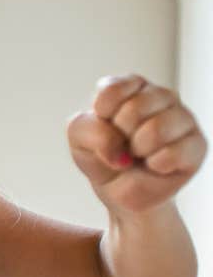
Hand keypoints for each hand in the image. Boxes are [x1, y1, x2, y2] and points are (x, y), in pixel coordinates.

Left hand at [68, 75, 205, 215]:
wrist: (120, 189)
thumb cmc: (102, 155)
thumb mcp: (78, 138)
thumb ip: (89, 130)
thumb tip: (119, 148)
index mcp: (130, 86)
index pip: (112, 90)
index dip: (101, 116)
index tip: (104, 125)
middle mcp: (160, 96)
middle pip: (134, 110)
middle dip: (119, 136)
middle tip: (123, 144)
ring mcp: (182, 118)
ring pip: (156, 129)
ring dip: (138, 151)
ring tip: (139, 154)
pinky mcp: (198, 144)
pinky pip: (172, 153)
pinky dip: (155, 166)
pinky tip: (155, 165)